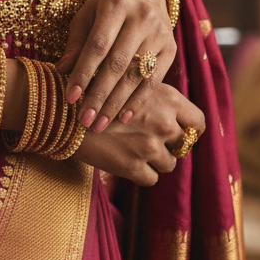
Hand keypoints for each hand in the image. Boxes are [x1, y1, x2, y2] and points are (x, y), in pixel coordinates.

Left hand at [56, 0, 175, 133]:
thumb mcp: (86, 17)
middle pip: (119, 63)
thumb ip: (76, 44)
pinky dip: (138, 101)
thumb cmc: (104, 9)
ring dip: (117, 103)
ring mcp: (160, 33)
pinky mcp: (171, 48)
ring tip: (100, 124)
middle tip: (85, 120)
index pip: (98, 45)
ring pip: (136, 75)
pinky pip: (154, 81)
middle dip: (100, 95)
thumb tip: (61, 70)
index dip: (84, 73)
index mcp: (116, 3)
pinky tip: (123, 118)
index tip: (70, 98)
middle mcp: (142, 16)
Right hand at [75, 83, 204, 185]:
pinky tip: (123, 159)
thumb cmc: (92, 91)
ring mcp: (149, 146)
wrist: (62, 109)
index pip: (198, 121)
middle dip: (169, 145)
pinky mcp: (134, 167)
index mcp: (166, 97)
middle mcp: (163, 122)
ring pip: (169, 164)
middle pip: (183, 144)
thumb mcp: (127, 81)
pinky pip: (151, 179)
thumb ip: (151, 94)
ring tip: (132, 149)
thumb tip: (167, 110)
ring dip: (154, 160)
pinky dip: (139, 173)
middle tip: (148, 139)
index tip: (179, 131)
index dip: (190, 129)